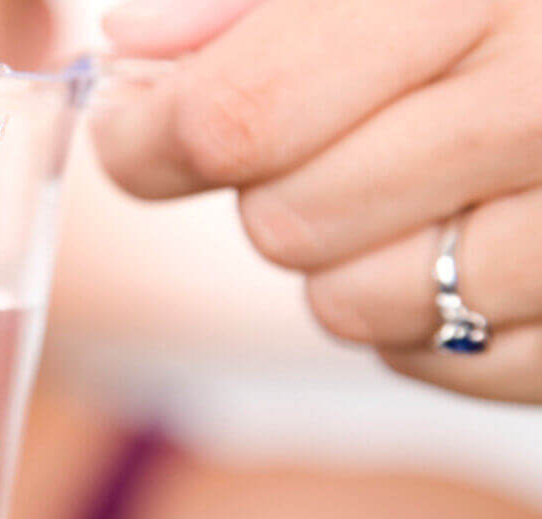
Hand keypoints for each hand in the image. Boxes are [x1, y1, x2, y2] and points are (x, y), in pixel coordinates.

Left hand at [94, 0, 541, 402]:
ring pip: (347, 307)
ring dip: (345, 257)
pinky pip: (437, 363)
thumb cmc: (513, 4)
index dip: (151, 136)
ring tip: (415, 183)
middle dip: (269, 186)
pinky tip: (474, 239)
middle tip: (330, 133)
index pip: (238, 114)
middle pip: (283, 222)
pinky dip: (422, 317)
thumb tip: (133, 46)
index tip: (136, 128)